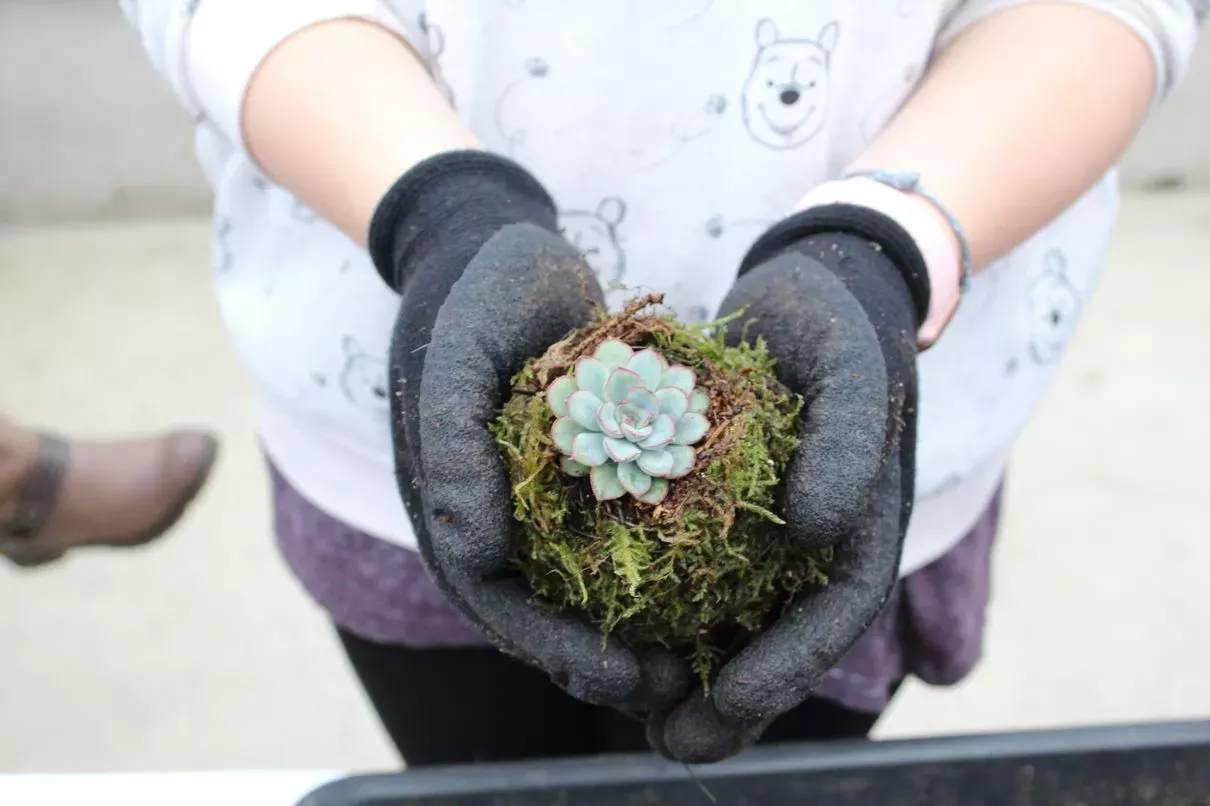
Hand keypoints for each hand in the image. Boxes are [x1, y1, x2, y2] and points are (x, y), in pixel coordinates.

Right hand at [371, 151, 690, 715]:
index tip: (618, 676)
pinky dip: (652, 564)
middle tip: (669, 689)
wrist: (497, 246)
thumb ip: (450, 447)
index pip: (491, 597)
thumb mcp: (455, 354)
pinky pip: (613, 528)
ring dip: (628, 628)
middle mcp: (489, 510)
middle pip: (539, 607)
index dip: (550, 646)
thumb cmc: (473, 294)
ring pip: (579, 582)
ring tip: (693, 663)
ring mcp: (533, 493)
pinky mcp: (579, 467)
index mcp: (449, 500)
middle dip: (599, 656)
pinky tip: (709, 588)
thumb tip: (471, 554)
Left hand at [655, 204, 929, 761]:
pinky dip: (663, 616)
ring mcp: (773, 535)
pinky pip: (696, 576)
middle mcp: (818, 545)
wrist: (814, 291)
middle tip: (675, 744)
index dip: (788, 666)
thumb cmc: (840, 328)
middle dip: (734, 705)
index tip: (731, 700)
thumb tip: (820, 528)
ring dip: (694, 679)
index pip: (835, 615)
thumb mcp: (853, 369)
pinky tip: (613, 641)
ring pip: (736, 624)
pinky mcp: (727, 514)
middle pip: (782, 642)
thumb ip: (849, 440)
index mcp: (864, 526)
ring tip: (640, 720)